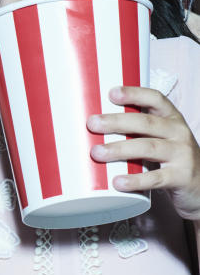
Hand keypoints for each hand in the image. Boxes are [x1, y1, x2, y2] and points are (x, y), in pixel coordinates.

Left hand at [89, 86, 199, 218]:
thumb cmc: (170, 158)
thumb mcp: (160, 137)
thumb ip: (136, 130)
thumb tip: (92, 124)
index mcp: (172, 118)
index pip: (155, 99)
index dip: (134, 94)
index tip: (111, 93)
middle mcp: (179, 132)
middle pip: (146, 122)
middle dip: (116, 122)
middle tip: (91, 124)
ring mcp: (182, 155)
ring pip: (148, 148)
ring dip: (120, 149)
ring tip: (96, 152)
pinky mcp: (182, 177)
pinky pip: (156, 177)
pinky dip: (136, 180)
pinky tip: (118, 182)